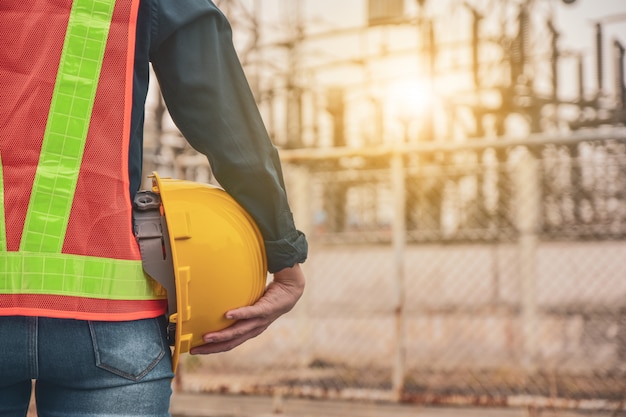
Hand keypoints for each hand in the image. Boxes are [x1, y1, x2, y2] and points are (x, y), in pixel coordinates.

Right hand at [189, 263, 305, 354]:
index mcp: (250, 330)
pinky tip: (227, 315)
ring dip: (222, 335)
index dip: (213, 349)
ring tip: (206, 337)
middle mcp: (255, 329)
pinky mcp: (266, 308)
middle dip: (213, 347)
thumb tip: (216, 303)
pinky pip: (251, 312)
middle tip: (195, 349)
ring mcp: (261, 320)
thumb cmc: (268, 298)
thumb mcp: (250, 306)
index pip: (229, 344)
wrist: (290, 291)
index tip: (196, 350)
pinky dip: (239, 314)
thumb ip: (237, 309)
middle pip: (232, 342)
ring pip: (239, 331)